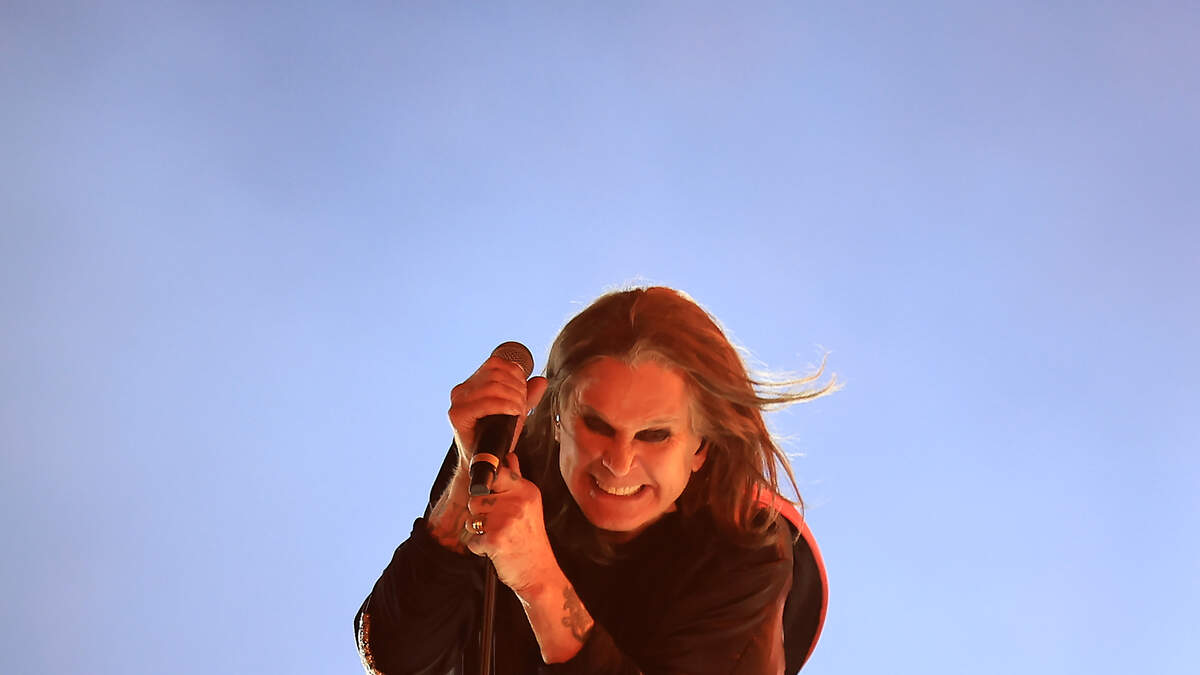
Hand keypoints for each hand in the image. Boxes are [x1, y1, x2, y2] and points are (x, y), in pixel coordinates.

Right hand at [448, 356, 547, 467]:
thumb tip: (541, 381)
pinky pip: (485, 402)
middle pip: (496, 374)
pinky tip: (513, 412)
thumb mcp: (514, 412)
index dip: (516, 374)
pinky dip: (504, 405)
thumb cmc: (497, 436)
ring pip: (492, 386)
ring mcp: (458, 401)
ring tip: (518, 411)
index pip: (496, 364)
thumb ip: (527, 395)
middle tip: (523, 405)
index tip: (524, 392)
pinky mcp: (457, 415)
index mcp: (473, 383)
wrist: (485, 461)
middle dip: (517, 388)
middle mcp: (462, 389)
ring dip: (513, 398)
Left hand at [465, 453, 558, 594]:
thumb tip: (509, 456)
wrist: (539, 572)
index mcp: (526, 490)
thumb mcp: (530, 504)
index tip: (492, 496)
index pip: (496, 473)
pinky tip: (495, 549)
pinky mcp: (495, 540)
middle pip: (476, 498)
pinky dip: (479, 548)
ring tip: (497, 536)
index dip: (487, 486)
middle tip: (499, 525)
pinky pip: (472, 540)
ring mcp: (506, 520)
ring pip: (472, 518)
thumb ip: (516, 479)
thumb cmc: (531, 540)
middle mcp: (517, 502)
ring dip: (478, 531)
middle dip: (481, 513)